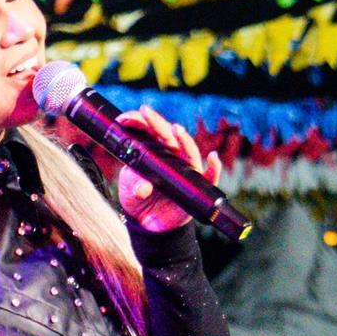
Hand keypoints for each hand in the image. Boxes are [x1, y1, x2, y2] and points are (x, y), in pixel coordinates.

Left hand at [113, 104, 222, 232]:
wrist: (148, 223)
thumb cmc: (138, 199)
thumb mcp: (130, 189)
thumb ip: (134, 184)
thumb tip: (143, 187)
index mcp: (153, 151)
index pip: (147, 131)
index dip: (137, 122)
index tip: (123, 119)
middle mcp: (171, 156)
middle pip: (167, 135)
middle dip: (156, 122)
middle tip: (146, 112)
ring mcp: (185, 170)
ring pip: (189, 151)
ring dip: (184, 139)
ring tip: (177, 130)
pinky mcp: (196, 186)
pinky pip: (209, 176)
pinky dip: (214, 167)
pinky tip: (213, 158)